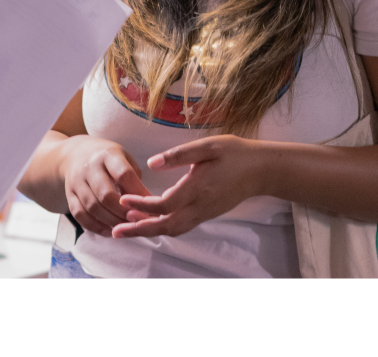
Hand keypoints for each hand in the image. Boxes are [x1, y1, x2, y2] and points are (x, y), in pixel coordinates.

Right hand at [60, 137, 150, 236]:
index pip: (123, 174)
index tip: (149, 207)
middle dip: (123, 212)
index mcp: (108, 154)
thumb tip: (148, 206)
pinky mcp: (69, 194)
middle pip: (106, 194)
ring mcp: (77, 181)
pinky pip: (80, 214)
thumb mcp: (124, 158)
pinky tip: (109, 231)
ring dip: (111, 222)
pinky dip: (95, 226)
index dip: (137, 194)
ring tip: (125, 228)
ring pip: (92, 207)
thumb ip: (135, 179)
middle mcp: (90, 167)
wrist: (75, 153)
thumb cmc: (107, 159)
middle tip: (137, 222)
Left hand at [113, 135, 263, 238]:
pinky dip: (163, 227)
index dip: (142, 204)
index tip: (123, 199)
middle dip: (140, 230)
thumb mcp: (207, 146)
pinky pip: (181, 226)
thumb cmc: (234, 153)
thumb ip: (178, 155)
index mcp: (198, 189)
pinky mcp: (206, 213)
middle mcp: (200, 207)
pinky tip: (151, 220)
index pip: (165, 205)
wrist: (261, 170)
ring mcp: (204, 213)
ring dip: (150, 230)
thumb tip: (151, 164)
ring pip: (173, 230)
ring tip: (128, 226)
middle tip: (116, 231)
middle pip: (166, 226)